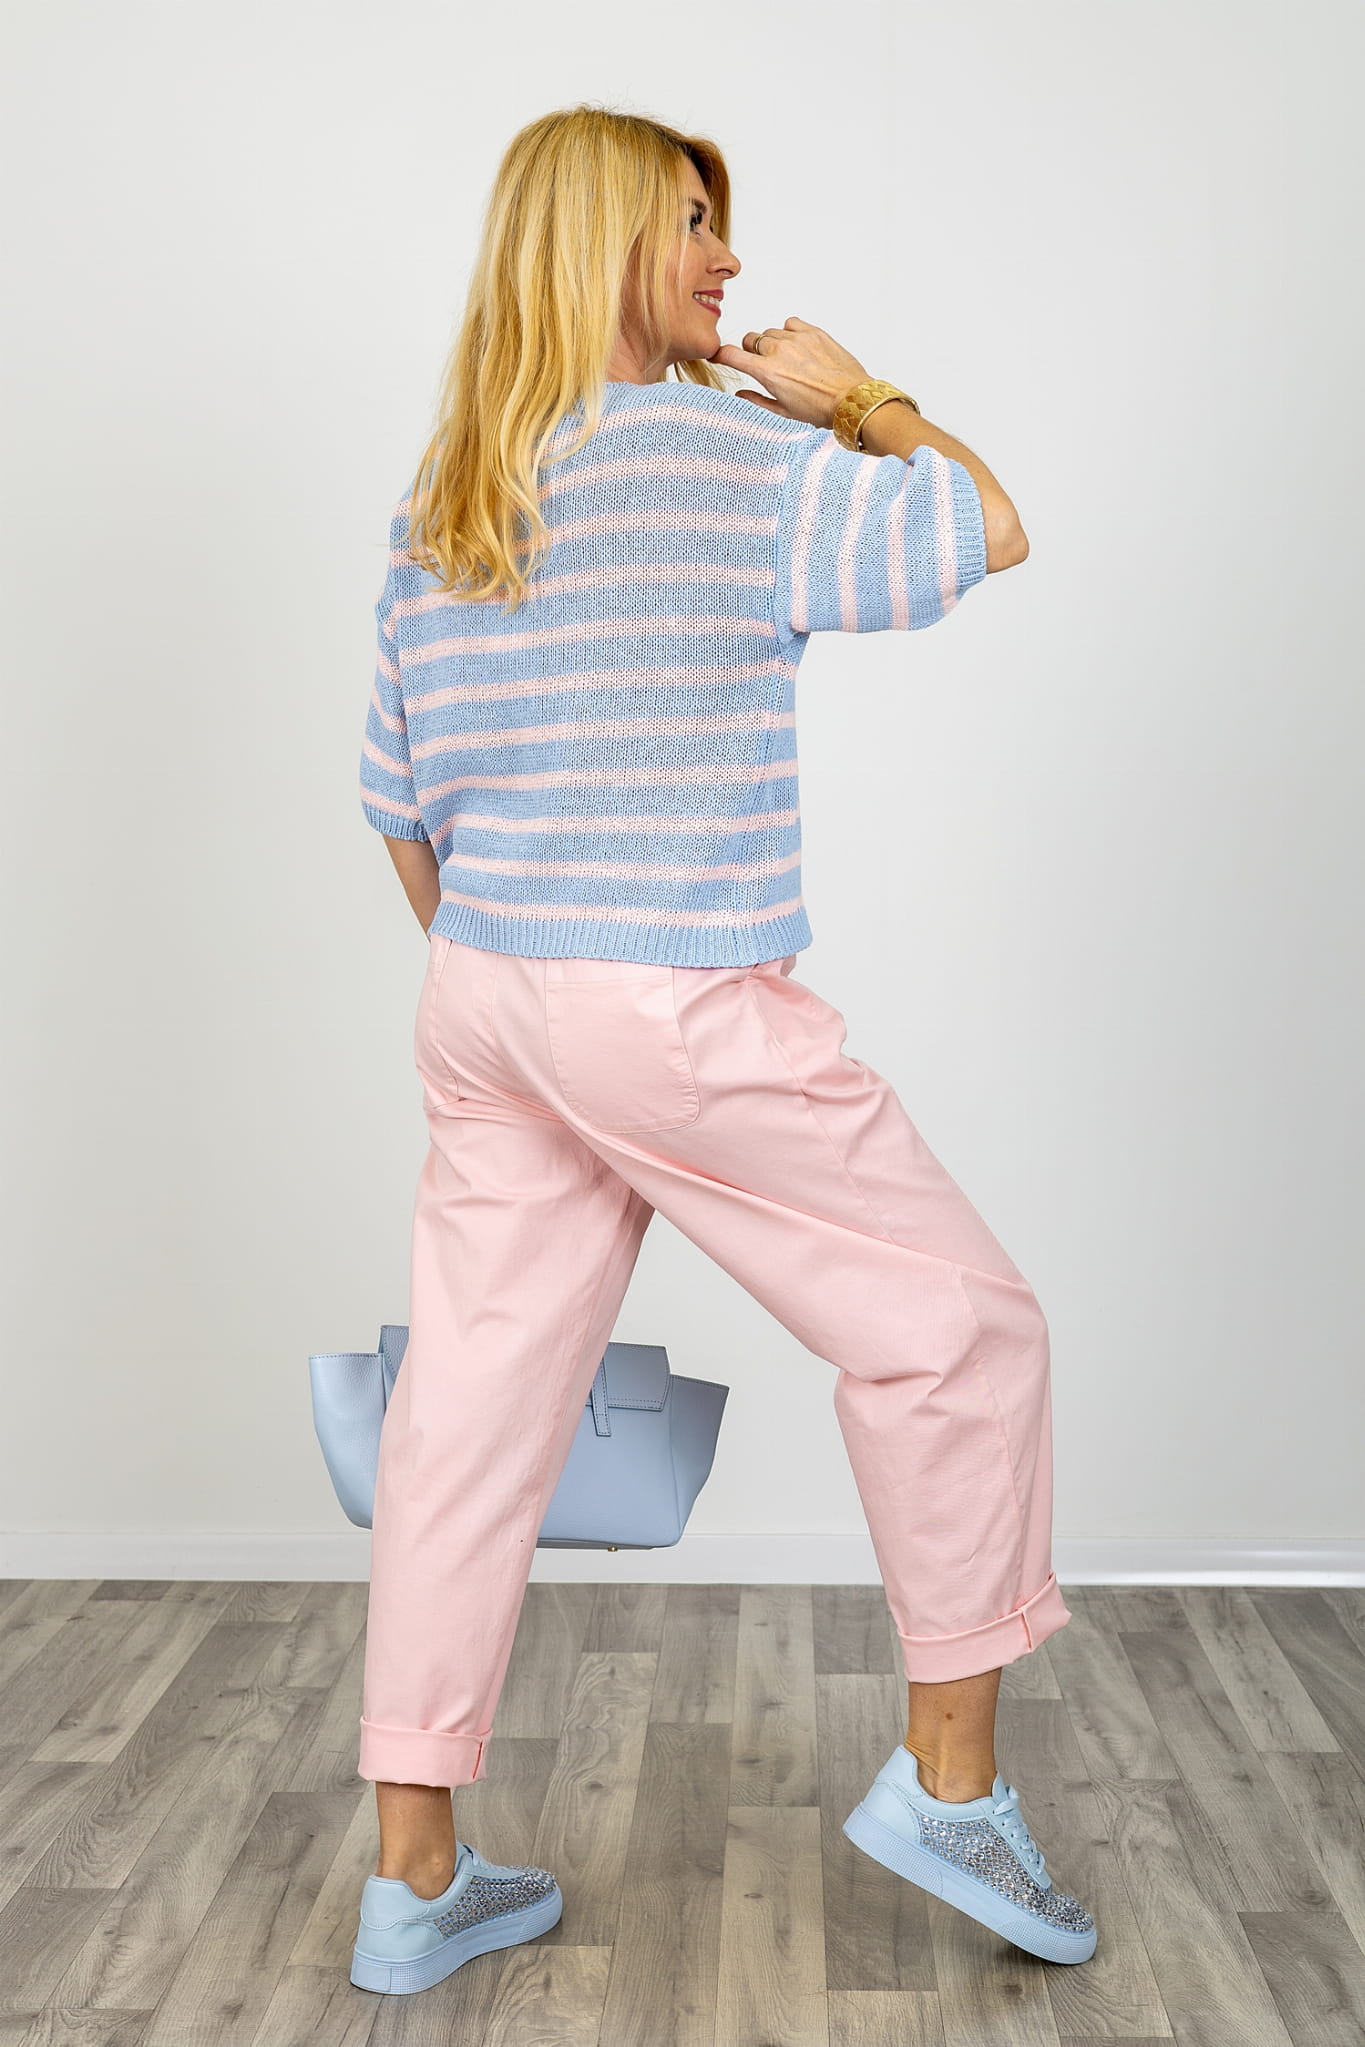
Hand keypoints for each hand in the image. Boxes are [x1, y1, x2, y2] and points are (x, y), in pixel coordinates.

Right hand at [708, 317, 870, 427]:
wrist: (851, 399)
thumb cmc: (820, 409)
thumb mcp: (783, 412)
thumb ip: (757, 400)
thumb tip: (740, 393)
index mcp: (767, 372)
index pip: (731, 355)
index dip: (721, 354)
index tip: (719, 355)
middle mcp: (778, 351)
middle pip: (751, 339)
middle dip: (753, 351)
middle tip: (766, 364)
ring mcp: (796, 338)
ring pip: (771, 332)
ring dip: (773, 343)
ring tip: (788, 360)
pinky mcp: (812, 331)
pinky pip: (790, 323)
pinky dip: (790, 332)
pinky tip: (799, 347)